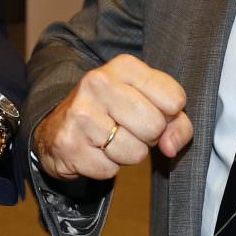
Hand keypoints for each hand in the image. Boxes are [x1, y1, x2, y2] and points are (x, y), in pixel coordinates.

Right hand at [30, 54, 192, 180]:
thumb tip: (170, 147)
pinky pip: (111, 169)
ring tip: (110, 140)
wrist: (58, 128)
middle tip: (128, 129)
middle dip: (148, 137)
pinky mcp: (70, 143)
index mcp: (123, 66)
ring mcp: (81, 113)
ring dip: (128, 154)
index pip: (174, 99)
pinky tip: (94, 151)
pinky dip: (107, 166)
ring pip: (136, 152)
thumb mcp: (148, 104)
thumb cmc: (112, 114)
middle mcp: (99, 83)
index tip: (149, 112)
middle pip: (155, 126)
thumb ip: (176, 122)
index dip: (169, 115)